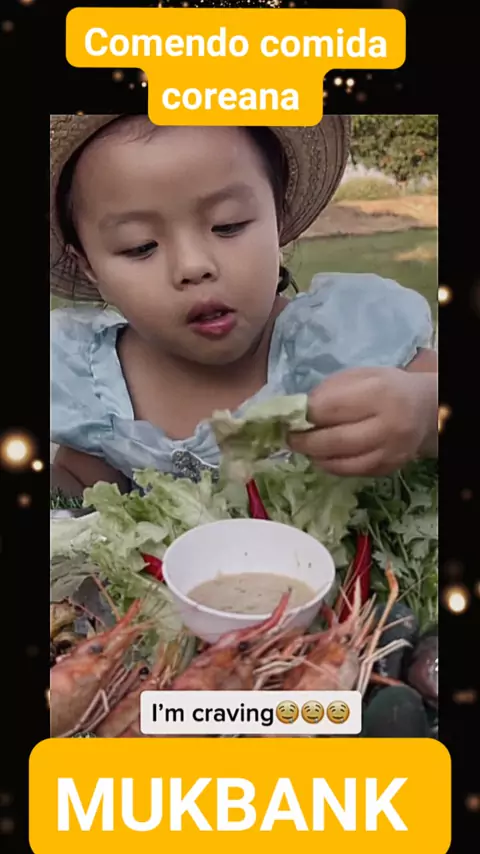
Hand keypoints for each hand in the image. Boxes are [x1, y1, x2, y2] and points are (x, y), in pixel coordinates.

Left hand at [288, 367, 436, 476]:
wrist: (425, 410)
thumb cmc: (385, 388)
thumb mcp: (359, 376)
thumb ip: (329, 391)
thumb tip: (296, 411)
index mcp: (378, 393)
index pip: (330, 408)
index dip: (304, 415)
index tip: (288, 417)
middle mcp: (387, 425)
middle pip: (335, 441)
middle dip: (305, 442)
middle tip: (289, 439)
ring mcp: (390, 451)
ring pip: (342, 463)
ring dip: (315, 457)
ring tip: (304, 448)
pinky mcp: (389, 469)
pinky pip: (352, 472)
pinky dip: (332, 466)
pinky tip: (323, 456)